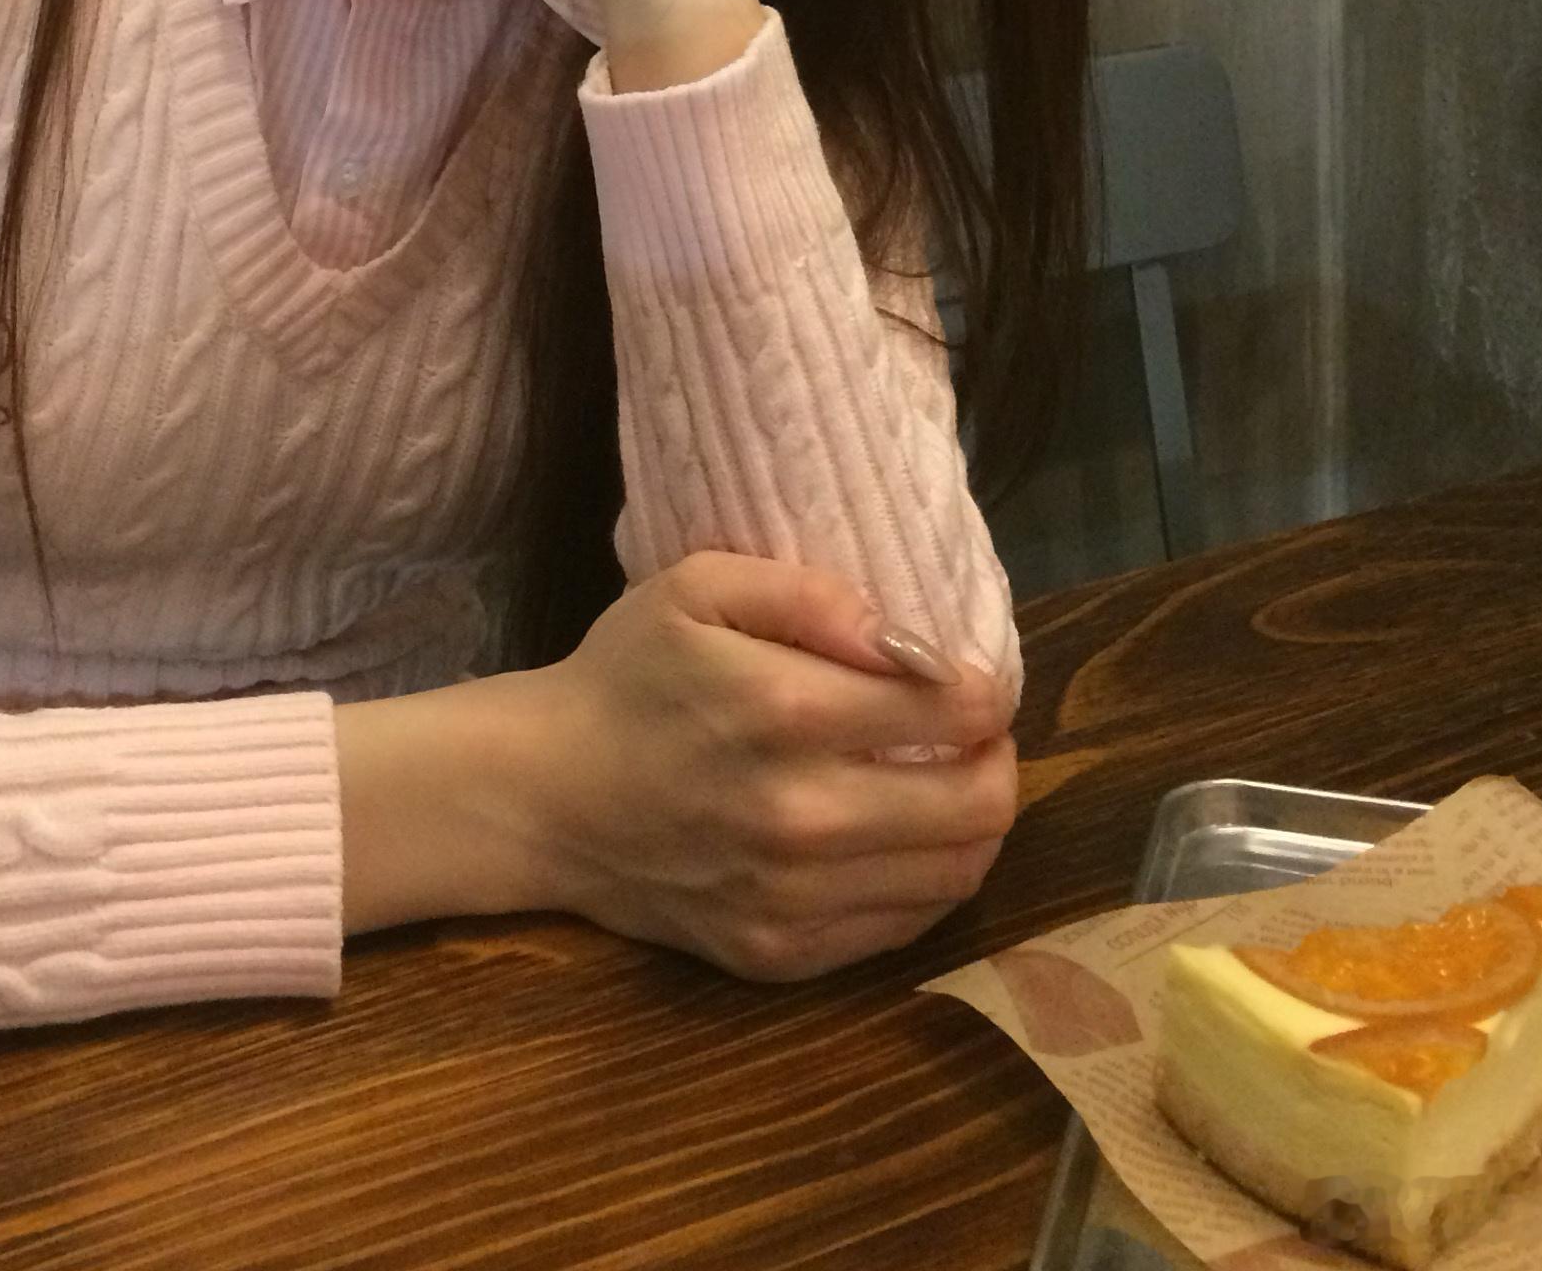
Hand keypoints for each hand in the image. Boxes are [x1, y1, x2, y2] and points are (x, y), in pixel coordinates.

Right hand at [510, 549, 1018, 981]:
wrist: (544, 795)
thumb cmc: (628, 675)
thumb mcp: (699, 587)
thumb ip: (812, 596)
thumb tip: (910, 639)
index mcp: (783, 710)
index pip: (955, 710)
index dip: (987, 690)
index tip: (975, 679)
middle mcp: (800, 817)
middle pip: (977, 806)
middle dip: (997, 760)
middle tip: (975, 734)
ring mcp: (792, 899)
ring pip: (955, 875)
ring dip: (974, 824)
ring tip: (946, 782)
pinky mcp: (781, 955)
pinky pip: (904, 928)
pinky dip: (925, 880)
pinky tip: (898, 838)